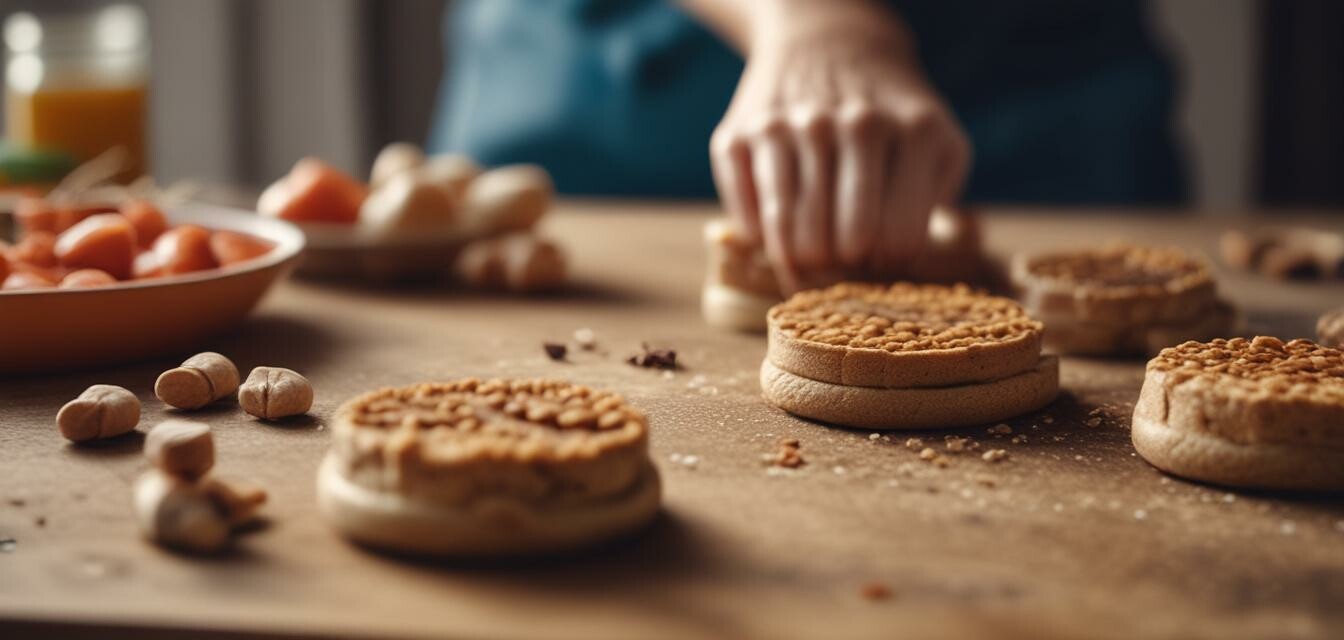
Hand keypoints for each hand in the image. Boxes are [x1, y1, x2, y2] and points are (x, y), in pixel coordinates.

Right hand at [709, 8, 970, 292]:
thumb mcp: (938, 144)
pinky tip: (779, 230)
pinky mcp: (737, 135)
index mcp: (913, 131)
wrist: (828, 43)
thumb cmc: (890, 115)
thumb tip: (891, 270)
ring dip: (798, 266)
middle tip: (840, 269)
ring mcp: (789, 127)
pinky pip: (747, 219)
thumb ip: (932, 203)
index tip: (878, 263)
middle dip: (841, 273)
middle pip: (841, 245)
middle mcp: (851, 124)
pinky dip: (761, 239)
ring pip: (789, 236)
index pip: (896, 240)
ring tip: (810, 266)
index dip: (887, 266)